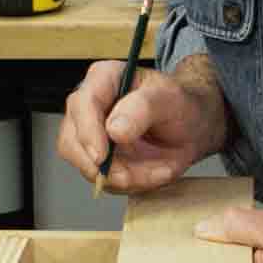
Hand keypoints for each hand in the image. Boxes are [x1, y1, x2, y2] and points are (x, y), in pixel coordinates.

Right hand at [58, 54, 227, 193]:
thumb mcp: (171, 99)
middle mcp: (89, 107)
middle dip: (103, 165)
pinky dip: (132, 183)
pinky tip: (154, 172)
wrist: (191, 127)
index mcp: (104, 79)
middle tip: (133, 176)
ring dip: (123, 177)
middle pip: (71, 141)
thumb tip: (114, 129)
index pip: (82, 104)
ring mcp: (90, 135)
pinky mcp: (99, 159)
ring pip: (86, 166)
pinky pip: (105, 181)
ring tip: (158, 170)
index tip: (102, 156)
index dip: (87, 133)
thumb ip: (143, 108)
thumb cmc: (181, 105)